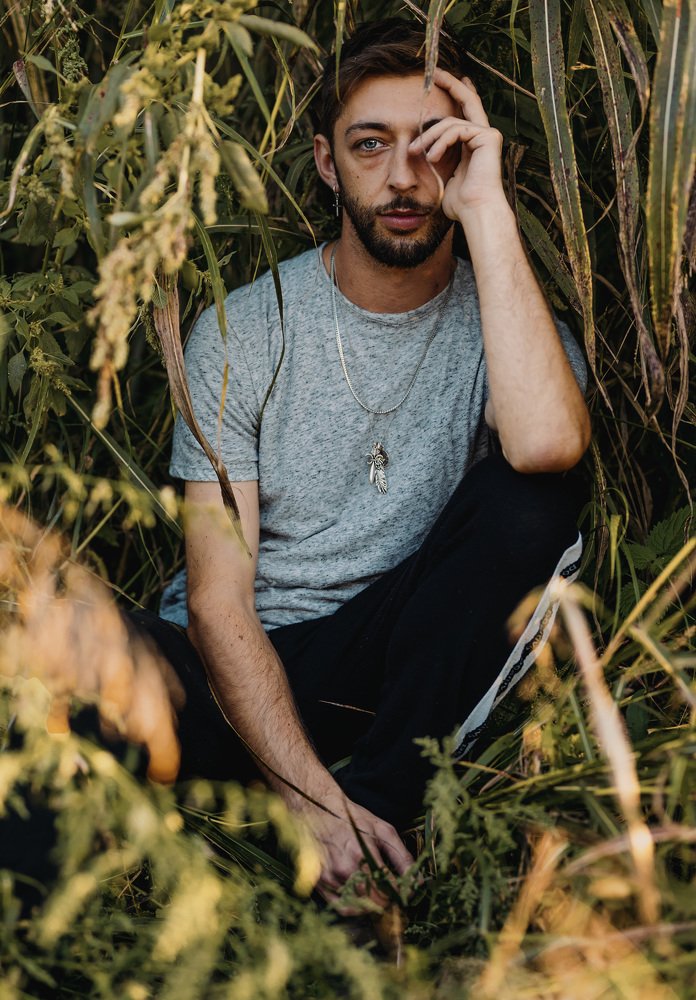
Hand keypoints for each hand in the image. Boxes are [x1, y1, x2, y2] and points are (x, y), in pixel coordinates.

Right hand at [295, 787, 413, 913]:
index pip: (390, 888)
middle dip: (389, 901)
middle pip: (375, 900)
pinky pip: (342, 908)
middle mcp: (346, 868)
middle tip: (393, 896)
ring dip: (373, 905)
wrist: (317, 810)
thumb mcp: (382, 830)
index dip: (402, 894)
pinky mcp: (320, 882)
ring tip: (378, 895)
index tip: (406, 893)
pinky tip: (362, 899)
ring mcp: (331, 877)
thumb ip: (402, 856)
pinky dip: (356, 909)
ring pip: (360, 907)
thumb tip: (418, 882)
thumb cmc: (353, 819)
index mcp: (363, 852)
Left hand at [409, 68, 505, 220]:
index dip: (456, 94)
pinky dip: (440, 142)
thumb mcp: (444, 177)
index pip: (464, 113)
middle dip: (450, 84)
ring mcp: (488, 135)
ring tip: (415, 151)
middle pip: (467, 100)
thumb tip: (424, 157)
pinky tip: (432, 157)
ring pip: (450, 122)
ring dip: (428, 136)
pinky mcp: (488, 137)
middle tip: (434, 72)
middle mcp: (484, 135)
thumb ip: (439, 162)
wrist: (476, 212)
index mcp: (474, 143)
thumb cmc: (461, 204)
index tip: (443, 81)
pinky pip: (456, 130)